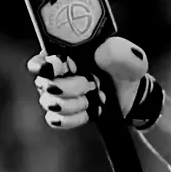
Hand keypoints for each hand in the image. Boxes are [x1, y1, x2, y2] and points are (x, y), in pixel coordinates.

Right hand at [29, 37, 151, 129]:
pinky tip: (88, 112)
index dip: (50, 67)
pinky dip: (74, 118)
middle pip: (44, 84)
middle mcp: (55, 74)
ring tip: (91, 99)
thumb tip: (101, 52)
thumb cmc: (124, 72)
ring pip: (50, 103)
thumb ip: (117, 51)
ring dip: (74, 104)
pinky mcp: (62, 114)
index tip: (71, 68)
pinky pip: (56, 120)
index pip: (40, 61)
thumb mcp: (127, 57)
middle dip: (70, 88)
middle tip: (91, 84)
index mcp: (64, 53)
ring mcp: (56, 95)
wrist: (130, 97)